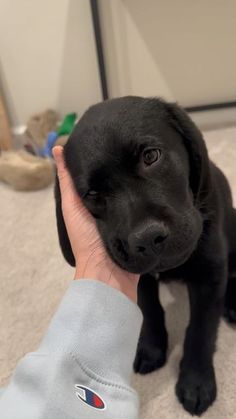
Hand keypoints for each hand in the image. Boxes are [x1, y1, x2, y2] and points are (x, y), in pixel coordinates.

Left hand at [53, 146, 138, 301]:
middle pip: (120, 185)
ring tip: (153, 161)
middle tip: (140, 148)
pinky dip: (153, 200)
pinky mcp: (141, 228)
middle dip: (128, 169)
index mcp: (96, 204)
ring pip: (135, 196)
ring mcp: (128, 219)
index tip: (114, 139)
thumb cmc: (86, 240)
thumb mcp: (73, 207)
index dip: (106, 161)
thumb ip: (68, 182)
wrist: (108, 273)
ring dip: (142, 183)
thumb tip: (57, 148)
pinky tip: (162, 184)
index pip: (102, 177)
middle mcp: (112, 210)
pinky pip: (148, 211)